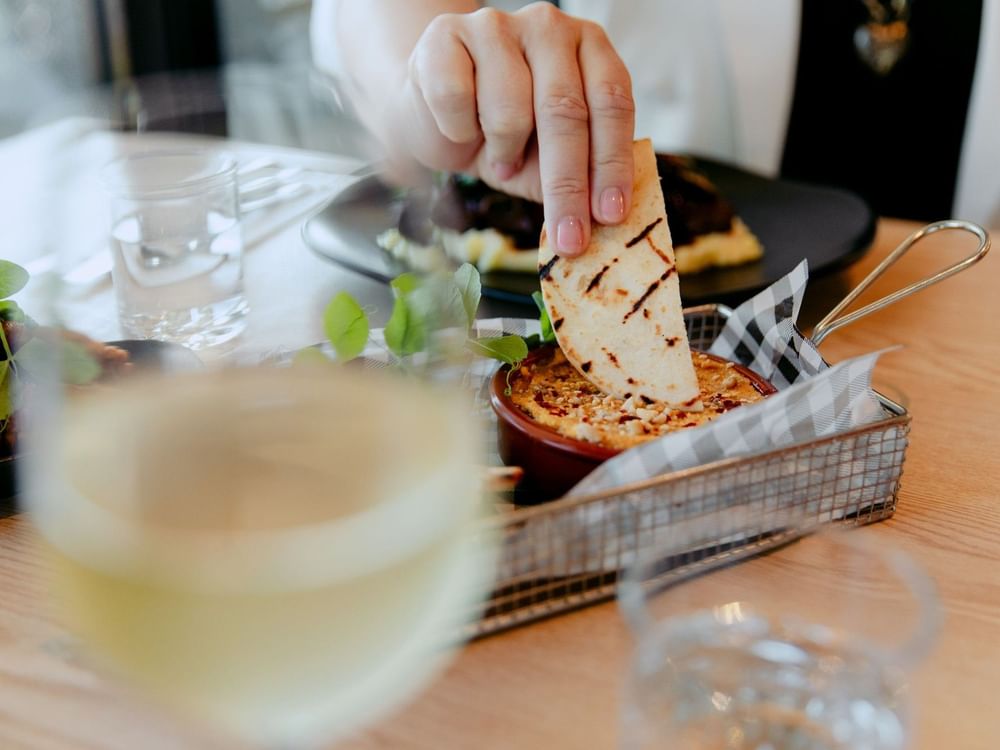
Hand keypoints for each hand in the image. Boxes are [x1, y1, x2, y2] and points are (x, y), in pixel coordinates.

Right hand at [391, 2, 634, 256]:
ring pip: (509, 107)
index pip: (611, 103)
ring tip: (501, 158)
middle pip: (565, 110)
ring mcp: (496, 25)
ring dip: (504, 151)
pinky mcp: (446, 35)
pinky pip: (457, 98)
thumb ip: (579, 176)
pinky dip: (460, 130)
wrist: (432, 114)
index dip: (613, 163)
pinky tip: (463, 129)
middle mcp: (549, 28)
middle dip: (567, 185)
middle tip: (569, 239)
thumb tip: (603, 220)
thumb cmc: (501, 136)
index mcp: (589, 48)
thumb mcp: (548, 161)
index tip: (611, 216)